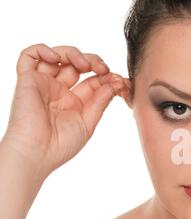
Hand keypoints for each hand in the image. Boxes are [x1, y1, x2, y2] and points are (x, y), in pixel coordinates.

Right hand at [2, 43, 129, 179]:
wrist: (36, 154)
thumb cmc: (60, 146)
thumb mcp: (88, 123)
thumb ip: (101, 102)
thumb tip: (115, 83)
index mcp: (75, 102)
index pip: (93, 80)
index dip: (107, 76)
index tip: (120, 80)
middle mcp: (59, 91)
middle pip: (77, 64)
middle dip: (93, 61)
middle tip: (104, 69)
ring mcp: (44, 84)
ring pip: (57, 56)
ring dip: (74, 53)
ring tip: (84, 64)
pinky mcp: (27, 80)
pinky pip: (29, 56)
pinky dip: (42, 49)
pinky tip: (56, 58)